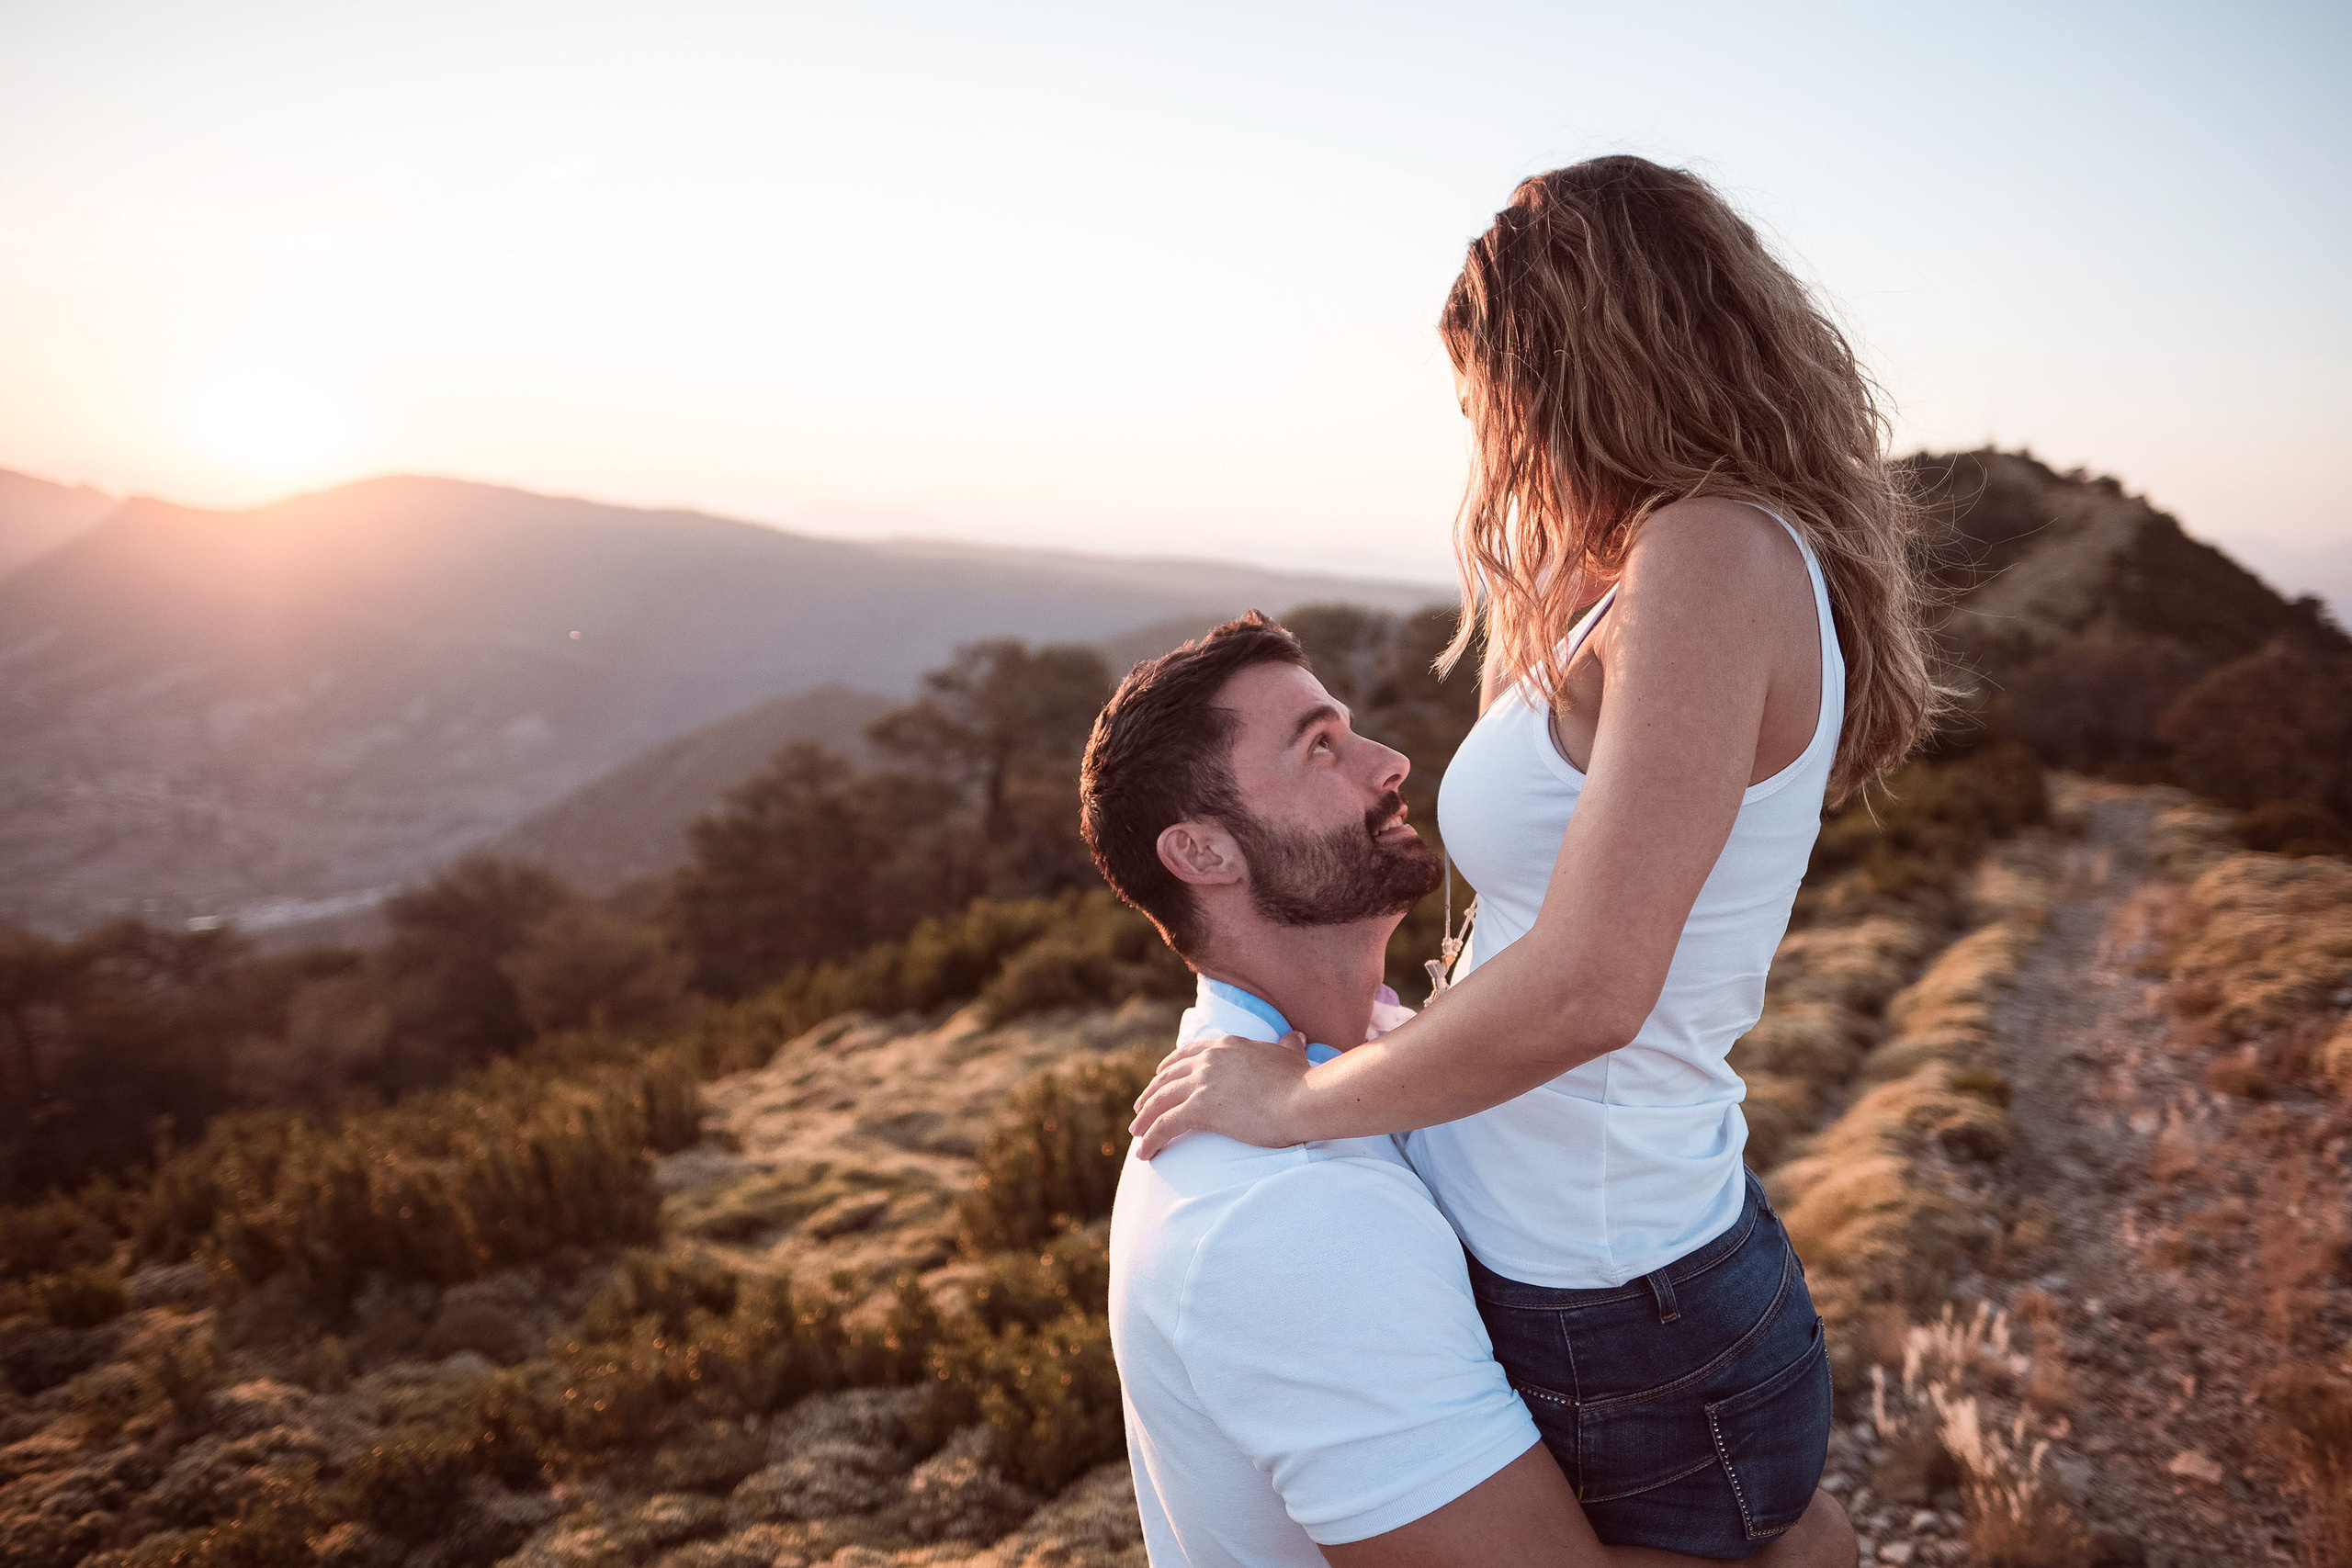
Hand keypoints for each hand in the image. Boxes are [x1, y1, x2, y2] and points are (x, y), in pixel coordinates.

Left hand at [1129, 1031, 1312, 1158]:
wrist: (1303, 1099)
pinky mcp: (1200, 1108)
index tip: (1159, 1076)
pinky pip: (1165, 1125)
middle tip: (1140, 1107)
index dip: (1169, 1067)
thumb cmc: (1301, 1082)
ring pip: (1160, 1100)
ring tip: (1136, 1132)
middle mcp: (1209, 1059)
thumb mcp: (1292, 1055)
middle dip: (1151, 1093)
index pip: (1187, 1054)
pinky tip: (1144, 1153)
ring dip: (1144, 1117)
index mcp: (1226, 1045)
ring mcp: (1203, 1083)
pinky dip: (1150, 1139)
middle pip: (1167, 1077)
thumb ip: (1289, 1044)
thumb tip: (1297, 1036)